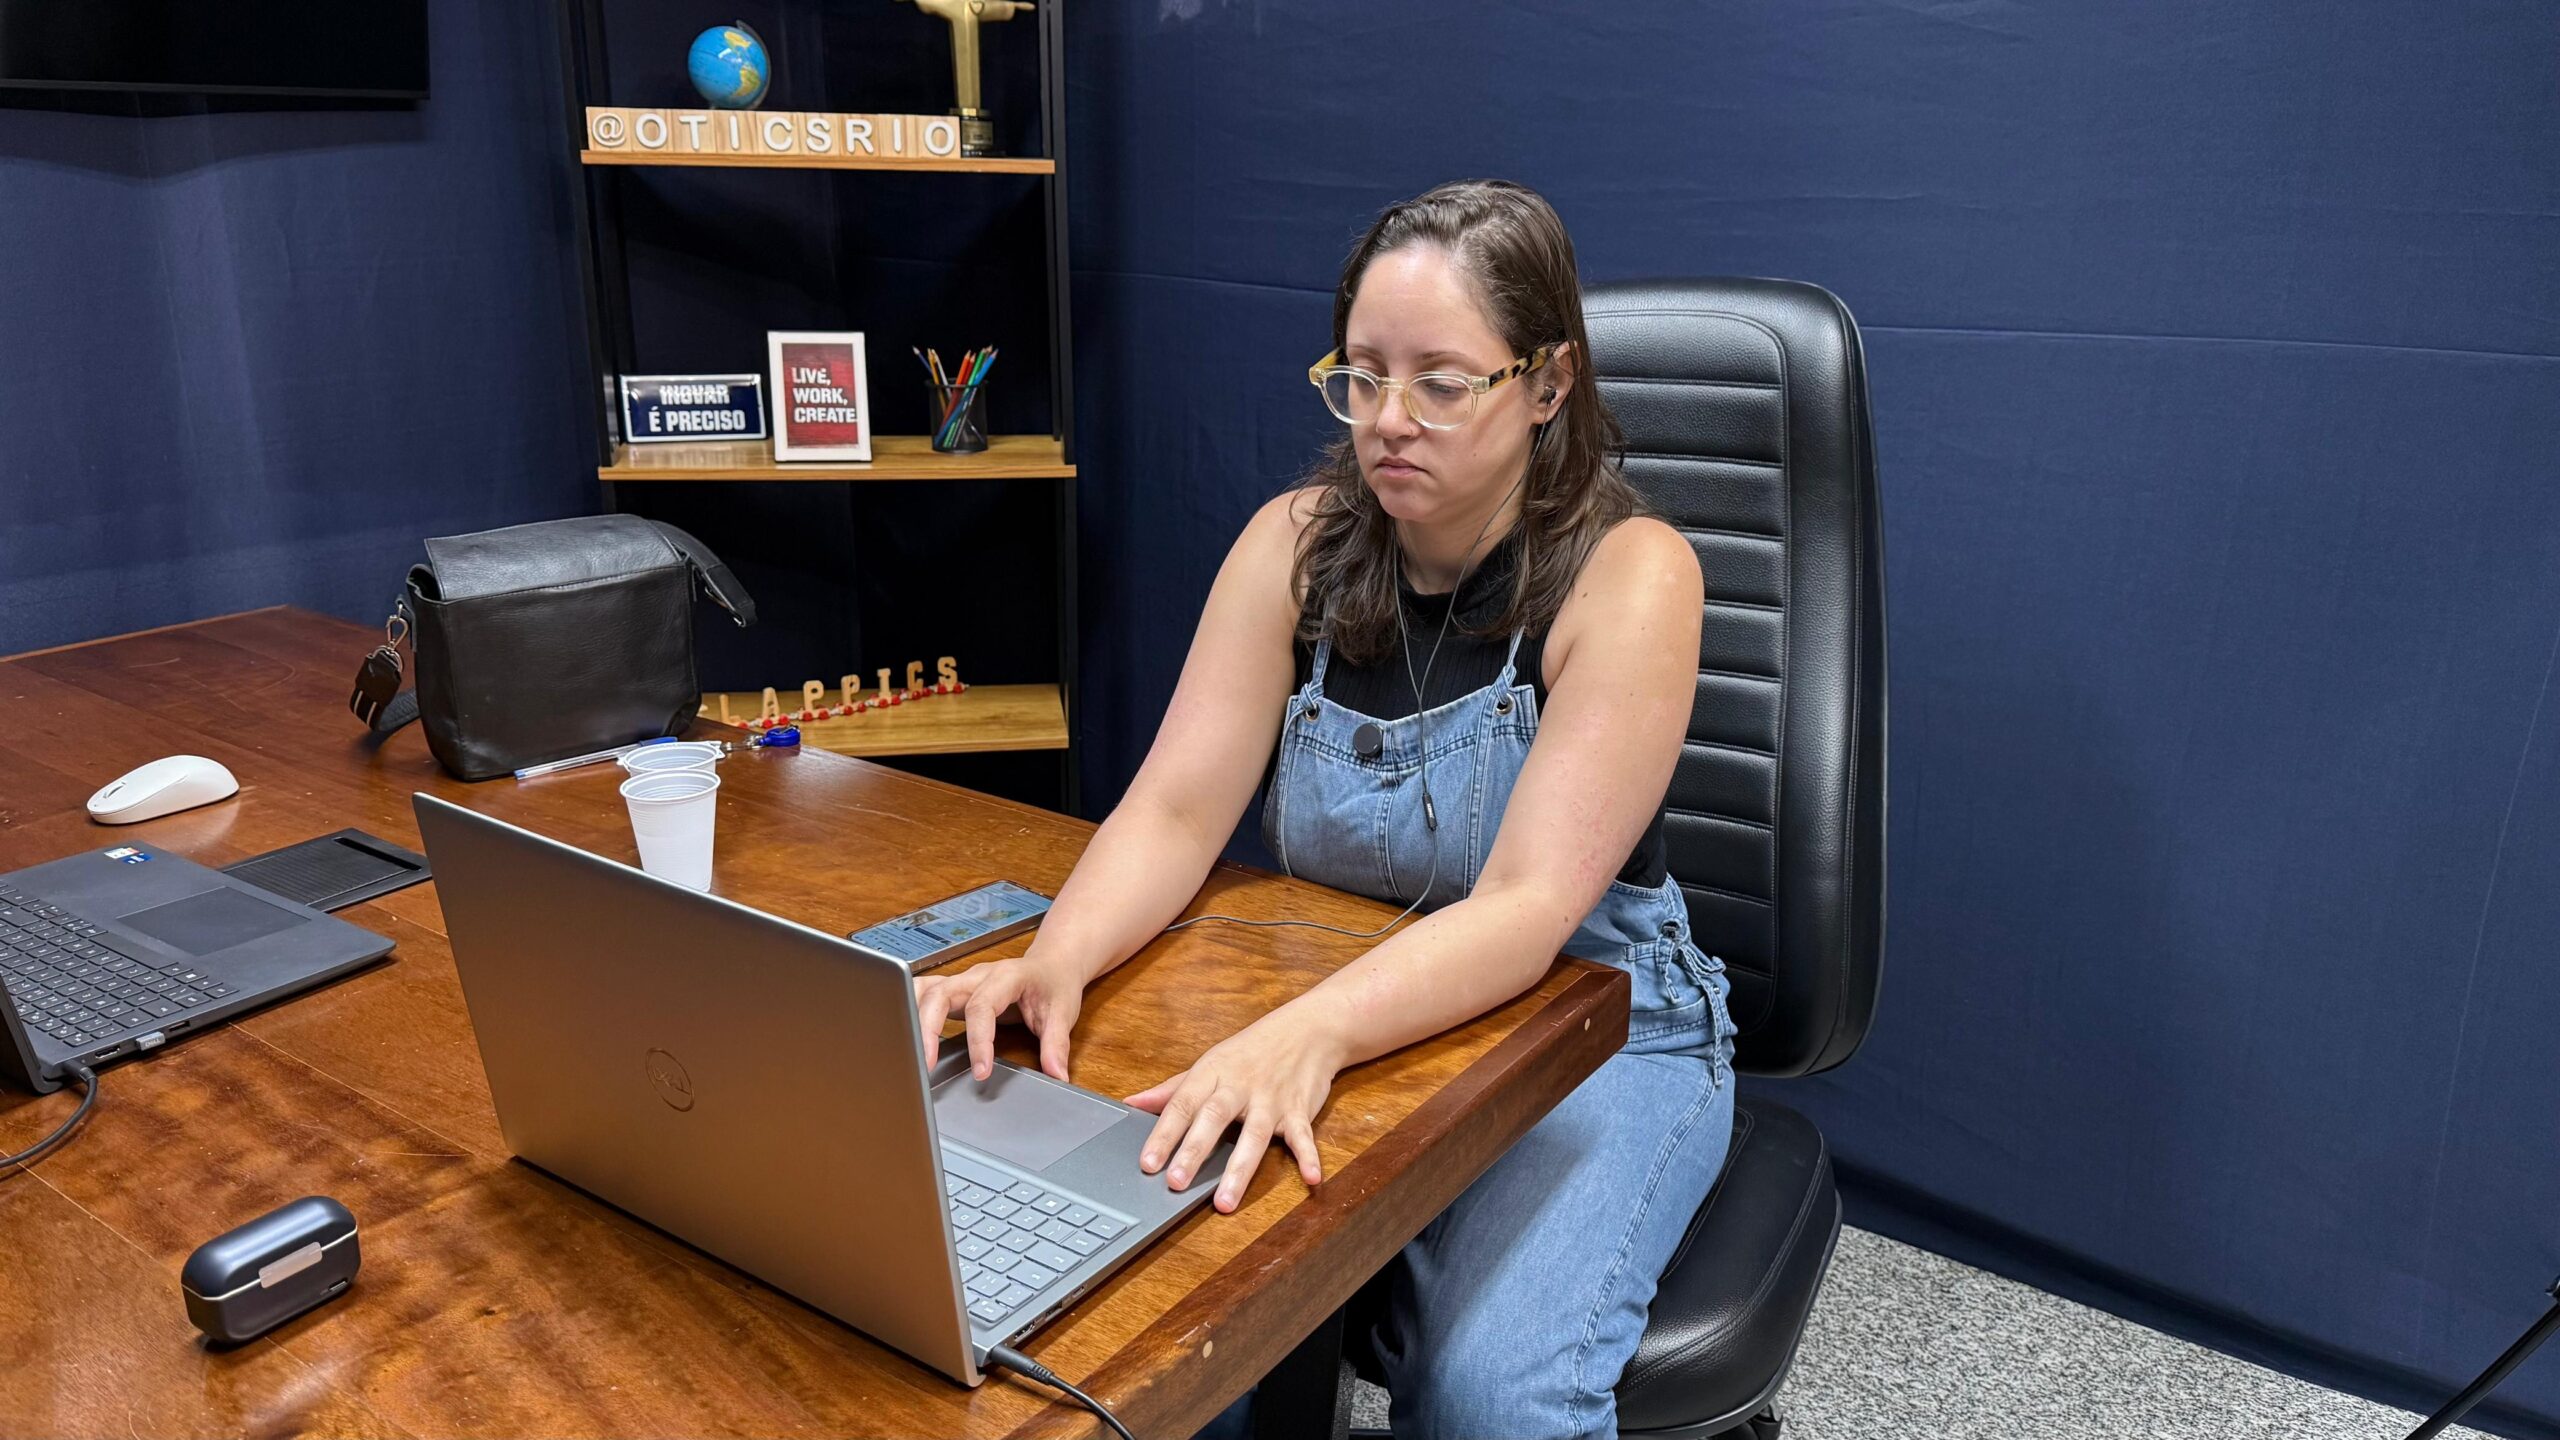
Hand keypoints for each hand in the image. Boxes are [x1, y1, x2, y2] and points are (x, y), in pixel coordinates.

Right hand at [913, 950, 1087, 1081]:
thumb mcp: (1063, 1013)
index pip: (982, 1006)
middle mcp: (978, 976)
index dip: (978, 1040)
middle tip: (926, 1065)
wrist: (1052, 963)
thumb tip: (1057, 1075)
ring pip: (925, 990)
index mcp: (1006, 977)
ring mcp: (963, 981)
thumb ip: (1056, 1044)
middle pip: (941, 994)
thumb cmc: (1054, 984)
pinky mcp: (954, 990)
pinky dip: (909, 1008)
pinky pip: (924, 992)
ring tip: (906, 1051)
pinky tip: (903, 1032)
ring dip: (912, 1017)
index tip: (981, 1071)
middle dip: (928, 1029)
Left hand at [1126, 1010, 1339, 1213]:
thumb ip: (1172, 1089)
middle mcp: (1239, 1086)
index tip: (1146, 1164)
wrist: (1308, 1028)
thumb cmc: (1252, 1050)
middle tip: (1175, 1182)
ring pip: (1255, 1134)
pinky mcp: (1300, 1109)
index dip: (1163, 1135)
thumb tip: (1132, 1103)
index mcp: (1212, 1074)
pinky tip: (1312, 1178)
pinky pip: (1304, 1135)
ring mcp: (1271, 1099)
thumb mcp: (1210, 1063)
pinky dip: (1309, 1156)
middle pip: (1213, 1118)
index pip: (1181, 1105)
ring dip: (1240, 1169)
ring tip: (1225, 1201)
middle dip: (1194, 1151)